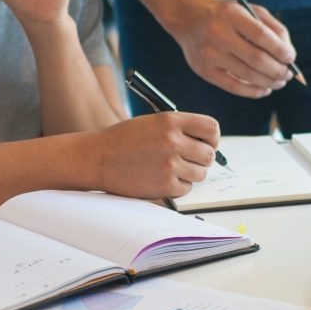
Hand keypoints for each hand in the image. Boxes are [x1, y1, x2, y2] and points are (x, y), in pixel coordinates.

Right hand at [90, 112, 220, 197]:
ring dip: (189, 174)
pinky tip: (160, 178)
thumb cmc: (125, 140)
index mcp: (171, 121)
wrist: (98, 158)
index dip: (212, 138)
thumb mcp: (153, 123)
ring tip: (169, 168)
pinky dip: (177, 186)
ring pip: (200, 173)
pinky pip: (186, 188)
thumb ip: (180, 129)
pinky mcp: (164, 185)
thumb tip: (208, 144)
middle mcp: (172, 141)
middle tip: (188, 160)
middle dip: (201, 159)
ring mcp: (169, 165)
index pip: (211, 128)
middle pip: (209, 155)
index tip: (207, 143)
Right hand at [166, 0, 294, 97]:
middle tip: (288, 74)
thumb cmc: (226, 15)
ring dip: (269, 82)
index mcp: (231, 14)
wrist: (188, 17)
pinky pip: (233, 87)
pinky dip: (253, 92)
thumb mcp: (248, 10)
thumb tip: (288, 55)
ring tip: (279, 82)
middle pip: (256, 59)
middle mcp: (218, 33)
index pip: (261, 36)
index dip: (280, 50)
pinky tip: (264, 89)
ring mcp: (209, 54)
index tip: (291, 58)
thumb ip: (272, 28)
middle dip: (278, 70)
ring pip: (247, 75)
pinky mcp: (204, 70)